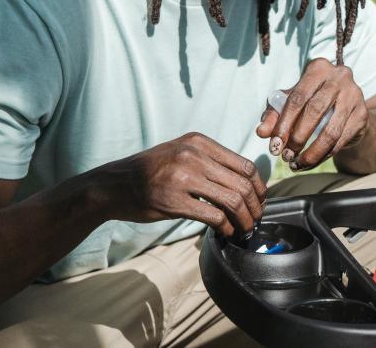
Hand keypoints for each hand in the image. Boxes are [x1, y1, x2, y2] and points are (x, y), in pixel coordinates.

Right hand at [95, 132, 265, 236]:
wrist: (114, 184)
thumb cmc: (151, 171)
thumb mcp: (181, 152)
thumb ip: (210, 161)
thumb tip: (244, 183)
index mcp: (199, 142)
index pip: (244, 165)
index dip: (258, 186)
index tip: (260, 200)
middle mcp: (193, 156)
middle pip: (242, 184)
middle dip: (255, 206)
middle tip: (256, 218)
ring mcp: (183, 177)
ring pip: (232, 200)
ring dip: (244, 219)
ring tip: (244, 228)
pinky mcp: (174, 201)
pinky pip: (214, 216)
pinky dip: (226, 227)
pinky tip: (226, 232)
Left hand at [256, 58, 368, 170]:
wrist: (348, 108)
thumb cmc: (313, 102)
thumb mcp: (291, 103)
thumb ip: (274, 114)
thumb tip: (262, 132)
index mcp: (318, 68)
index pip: (297, 98)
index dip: (283, 124)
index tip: (274, 145)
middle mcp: (339, 77)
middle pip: (315, 112)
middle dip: (297, 138)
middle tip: (285, 156)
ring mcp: (354, 96)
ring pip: (330, 131)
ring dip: (311, 153)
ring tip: (296, 164)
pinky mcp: (363, 115)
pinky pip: (340, 141)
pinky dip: (323, 156)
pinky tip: (310, 163)